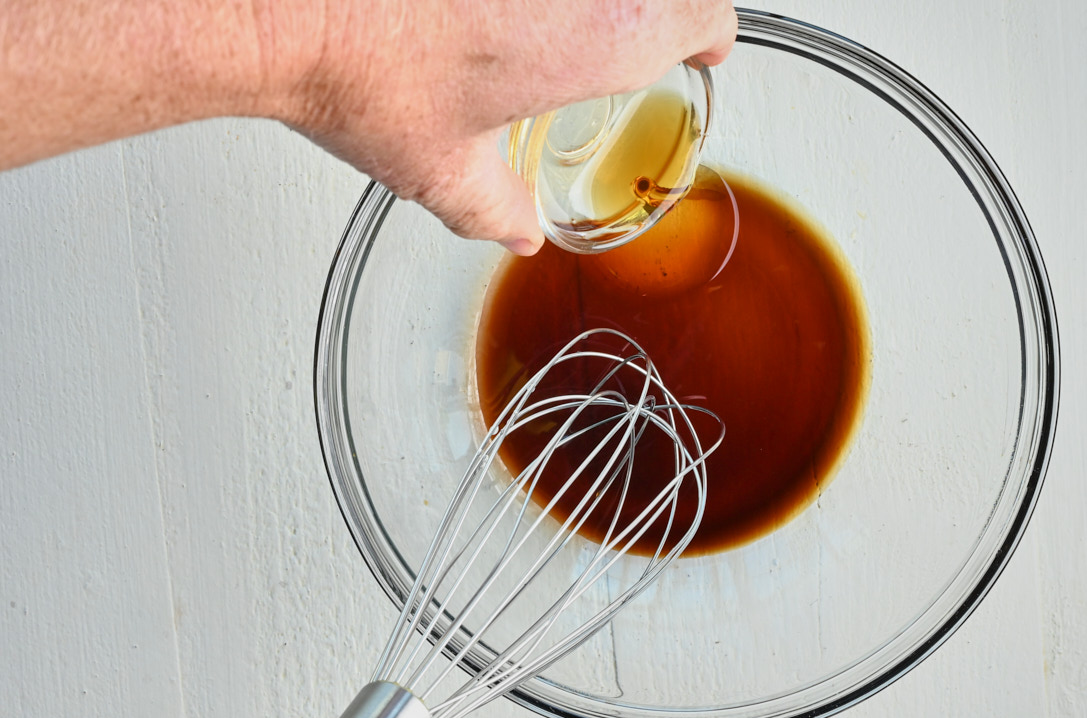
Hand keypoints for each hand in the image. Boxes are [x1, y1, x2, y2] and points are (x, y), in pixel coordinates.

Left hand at [268, 0, 737, 253]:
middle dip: (659, 10)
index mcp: (603, 34)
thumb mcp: (439, 169)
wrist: (280, 2)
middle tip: (631, 36)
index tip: (702, 45)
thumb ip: (493, 208)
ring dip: (596, 2)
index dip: (708, 32)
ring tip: (554, 25)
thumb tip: (515, 228)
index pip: (703, 14)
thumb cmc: (360, 71)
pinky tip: (494, 5)